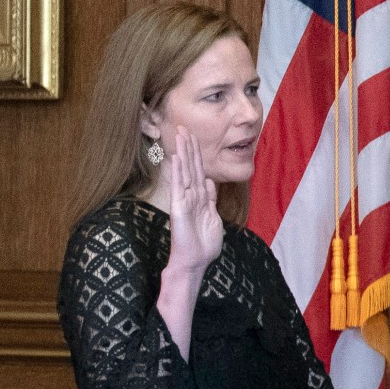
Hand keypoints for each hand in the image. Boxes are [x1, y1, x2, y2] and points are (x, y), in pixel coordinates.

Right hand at [161, 126, 224, 276]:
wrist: (195, 261)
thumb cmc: (203, 244)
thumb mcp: (213, 217)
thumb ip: (210, 199)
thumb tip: (210, 182)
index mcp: (200, 198)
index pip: (199, 171)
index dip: (197, 154)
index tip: (194, 137)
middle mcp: (191, 196)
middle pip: (190, 167)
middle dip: (188, 147)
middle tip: (184, 127)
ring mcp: (184, 200)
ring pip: (185, 172)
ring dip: (183, 153)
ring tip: (180, 135)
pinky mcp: (179, 208)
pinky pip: (179, 187)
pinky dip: (178, 172)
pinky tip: (176, 158)